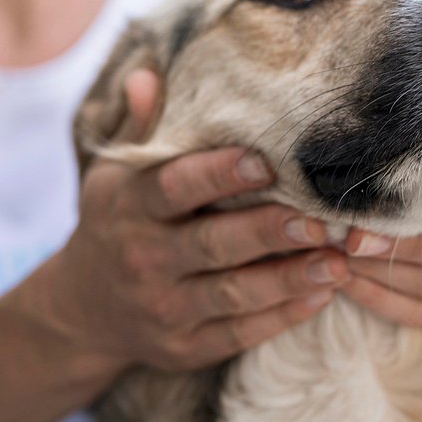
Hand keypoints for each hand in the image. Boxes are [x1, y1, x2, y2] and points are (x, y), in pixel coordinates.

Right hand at [39, 67, 347, 372]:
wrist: (82, 312)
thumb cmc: (115, 225)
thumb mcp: (113, 176)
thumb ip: (139, 128)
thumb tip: (148, 75)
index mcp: (128, 208)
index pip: (173, 188)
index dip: (218, 175)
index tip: (266, 161)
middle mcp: (143, 259)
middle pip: (212, 245)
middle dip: (269, 231)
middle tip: (321, 218)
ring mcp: (164, 308)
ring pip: (234, 295)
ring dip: (290, 278)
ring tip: (339, 260)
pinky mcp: (185, 347)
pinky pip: (240, 333)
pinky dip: (283, 315)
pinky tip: (322, 293)